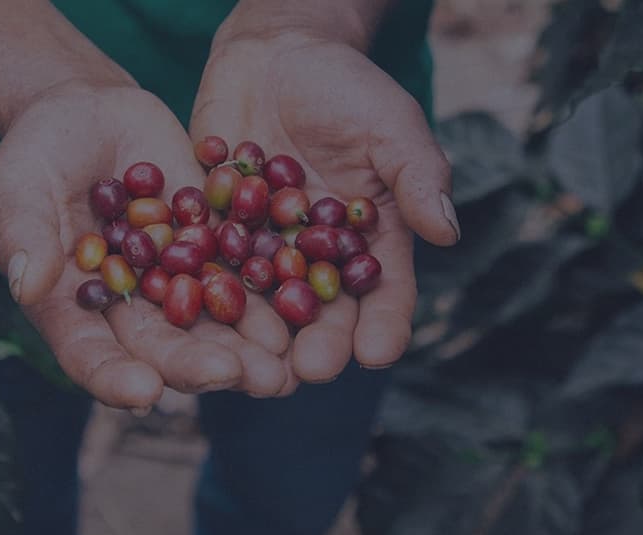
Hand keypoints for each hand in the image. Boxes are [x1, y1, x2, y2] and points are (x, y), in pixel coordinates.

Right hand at [0, 83, 293, 410]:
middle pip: (161, 348)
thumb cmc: (35, 152)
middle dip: (196, 366)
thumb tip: (27, 286)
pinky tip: (303, 306)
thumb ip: (22, 234)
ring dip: (245, 347)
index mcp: (72, 309)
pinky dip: (271, 293)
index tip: (145, 393)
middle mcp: (128, 308)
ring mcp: (174, 281)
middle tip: (232, 376)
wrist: (89, 110)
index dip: (114, 378)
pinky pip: (243, 274)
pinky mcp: (212, 247)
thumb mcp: (16, 186)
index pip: (89, 355)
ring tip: (278, 366)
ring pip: (211, 324)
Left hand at [190, 31, 460, 384]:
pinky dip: (203, 291)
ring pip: (264, 303)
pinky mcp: (214, 231)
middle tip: (310, 373)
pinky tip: (196, 316)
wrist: (273, 53)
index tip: (378, 355)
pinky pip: (208, 265)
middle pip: (321, 312)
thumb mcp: (390, 125)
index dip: (383, 325)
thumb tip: (446, 233)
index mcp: (369, 240)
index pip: (383, 293)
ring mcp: (263, 247)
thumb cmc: (345, 87)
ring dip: (258, 337)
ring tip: (254, 367)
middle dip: (317, 345)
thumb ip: (417, 176)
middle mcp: (316, 256)